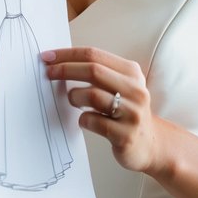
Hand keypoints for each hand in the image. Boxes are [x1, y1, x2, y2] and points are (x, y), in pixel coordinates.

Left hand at [41, 45, 159, 172]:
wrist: (150, 144)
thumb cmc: (126, 111)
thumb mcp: (121, 86)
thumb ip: (98, 73)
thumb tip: (60, 63)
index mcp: (132, 72)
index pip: (95, 54)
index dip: (68, 54)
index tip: (47, 57)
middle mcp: (135, 90)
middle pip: (94, 70)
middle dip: (65, 69)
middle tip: (48, 73)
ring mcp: (132, 113)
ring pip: (92, 95)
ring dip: (74, 97)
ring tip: (74, 101)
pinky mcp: (125, 135)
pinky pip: (93, 121)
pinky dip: (83, 119)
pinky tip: (86, 121)